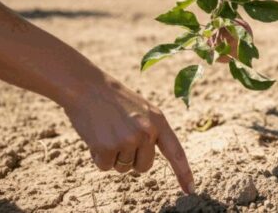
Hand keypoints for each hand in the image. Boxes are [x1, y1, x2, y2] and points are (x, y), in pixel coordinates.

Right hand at [62, 79, 193, 193]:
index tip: (190, 190)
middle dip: (131, 159)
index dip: (183, 173)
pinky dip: (97, 157)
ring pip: (122, 168)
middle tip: (119, 136)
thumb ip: (150, 132)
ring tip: (107, 131)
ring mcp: (127, 140)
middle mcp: (147, 132)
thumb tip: (145, 161)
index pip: (176, 152)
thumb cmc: (113, 100)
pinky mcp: (107, 147)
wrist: (87, 87)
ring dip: (113, 156)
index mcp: (158, 121)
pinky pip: (104, 166)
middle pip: (143, 167)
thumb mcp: (141, 110)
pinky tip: (95, 136)